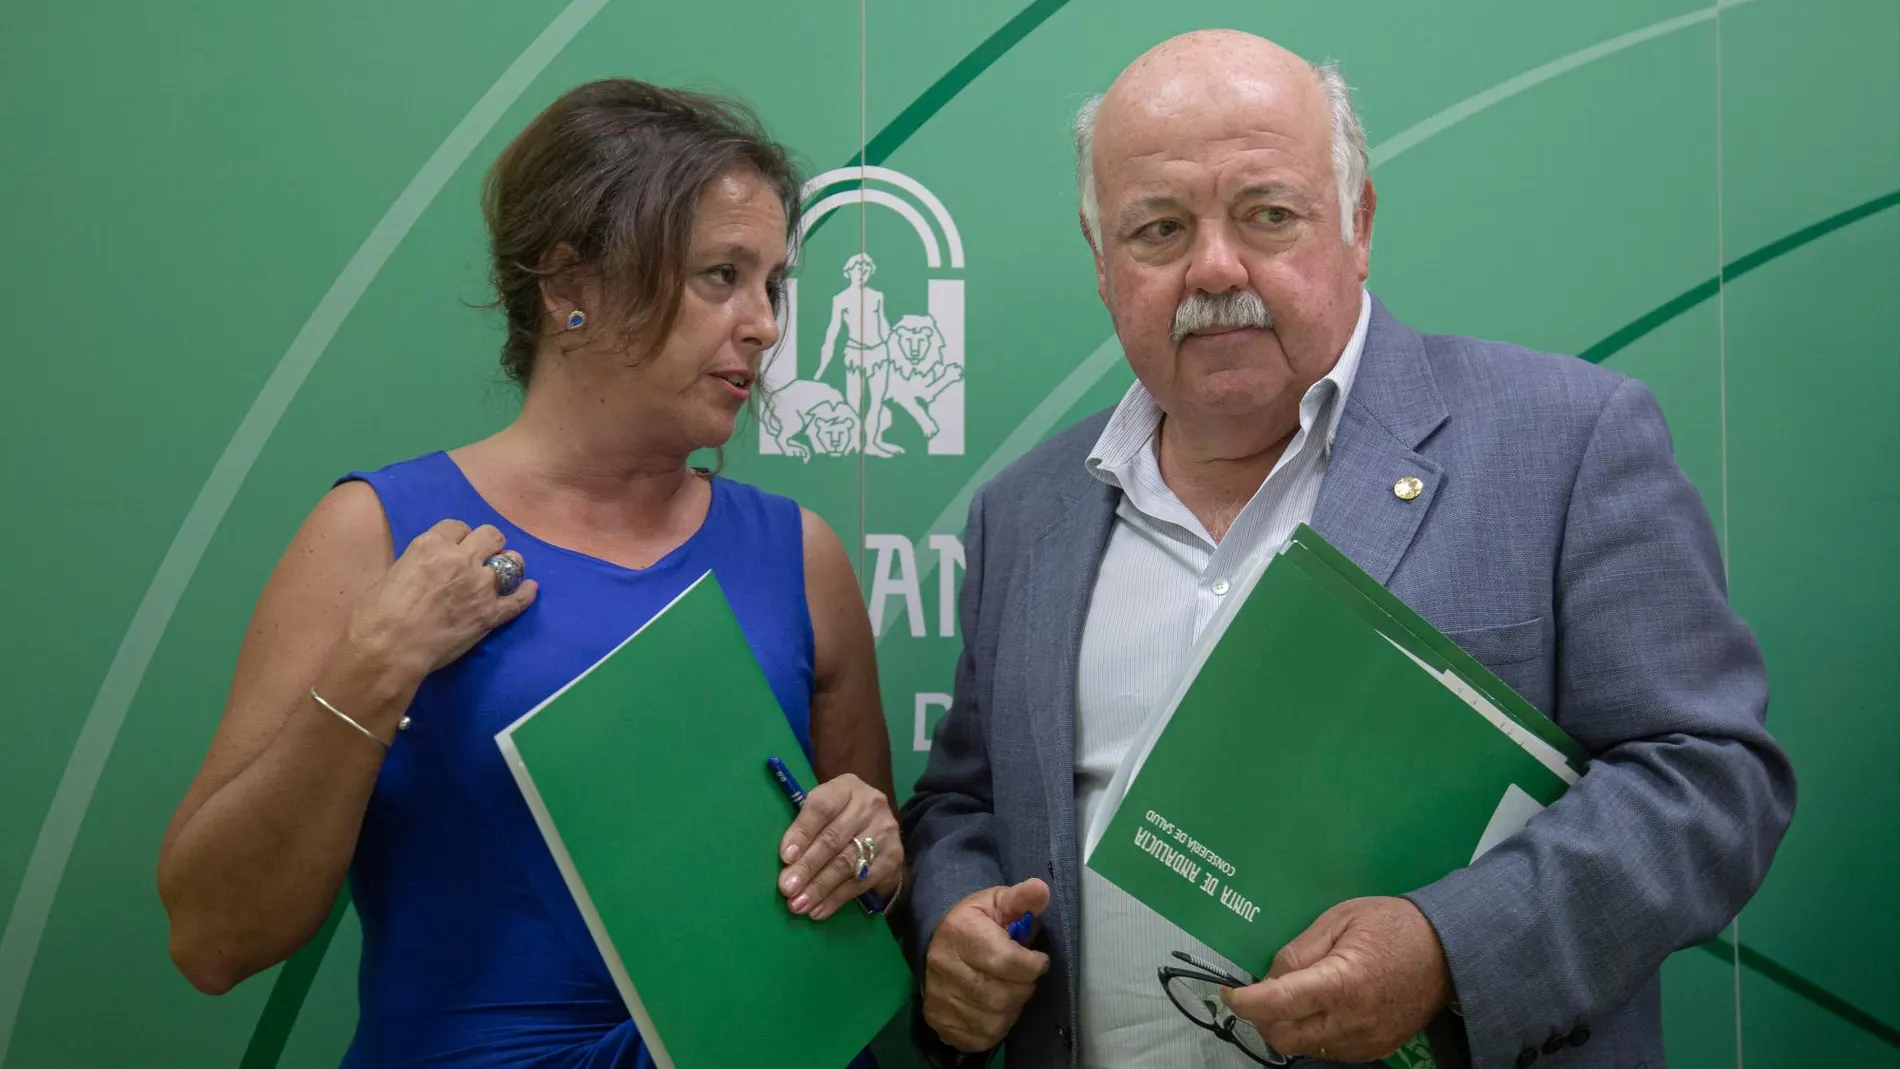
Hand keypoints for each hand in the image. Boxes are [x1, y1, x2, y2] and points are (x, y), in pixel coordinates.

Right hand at [346, 520, 538, 675]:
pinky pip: (518, 599)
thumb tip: (428, 569)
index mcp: (432, 544)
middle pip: (491, 536)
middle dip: (488, 544)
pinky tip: (530, 589)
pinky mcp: (491, 614)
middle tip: (483, 557)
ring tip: (503, 573)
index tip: (457, 548)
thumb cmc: (376, 614)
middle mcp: (461, 559)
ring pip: (511, 562)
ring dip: (508, 565)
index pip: (457, 526)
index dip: (459, 537)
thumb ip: (419, 563)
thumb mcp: (394, 572)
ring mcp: (481, 586)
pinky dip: (526, 594)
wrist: (388, 649)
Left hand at [776, 773, 902, 919]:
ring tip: (798, 904)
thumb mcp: (822, 812)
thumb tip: (786, 863)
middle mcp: (869, 805)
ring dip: (820, 887)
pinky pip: (861, 882)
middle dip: (808, 867)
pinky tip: (819, 910)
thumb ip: (805, 828)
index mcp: (846, 787)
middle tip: (787, 888)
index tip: (785, 857)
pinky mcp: (893, 857)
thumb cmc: (837, 818)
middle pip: (833, 839)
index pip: (822, 807)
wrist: (877, 827)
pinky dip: (837, 898)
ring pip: (847, 863)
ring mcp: (885, 831)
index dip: (803, 832)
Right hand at [922, 879, 1050, 1052]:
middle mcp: (944, 966)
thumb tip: (1042, 889)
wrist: (938, 940)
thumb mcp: (999, 902)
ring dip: (1012, 1009)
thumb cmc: (976, 921)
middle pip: (1002, 996)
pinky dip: (996, 1027)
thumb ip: (1023, 898)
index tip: (1038, 960)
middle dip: (1024, 988)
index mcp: (961, 932)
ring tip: (1009, 990)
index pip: (1005, 961)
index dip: (1032, 965)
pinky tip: (995, 1008)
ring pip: (994, 1021)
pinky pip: (980, 1038)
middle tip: (1023, 976)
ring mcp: (939, 997)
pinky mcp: (939, 1021)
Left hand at [1221, 896, 1450, 1063]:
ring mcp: (1365, 1040)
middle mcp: (1352, 1020)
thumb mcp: (1340, 919)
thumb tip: (1269, 975)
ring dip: (1287, 1027)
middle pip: (1283, 1036)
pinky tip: (1319, 1008)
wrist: (1448, 951)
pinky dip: (1313, 1034)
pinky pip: (1329, 1051)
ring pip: (1304, 1047)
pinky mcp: (1375, 1049)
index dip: (1245, 1001)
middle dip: (1262, 1017)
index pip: (1278, 1003)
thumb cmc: (1394, 926)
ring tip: (1292, 996)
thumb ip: (1300, 950)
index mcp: (1342, 983)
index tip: (1230, 993)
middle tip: (1260, 992)